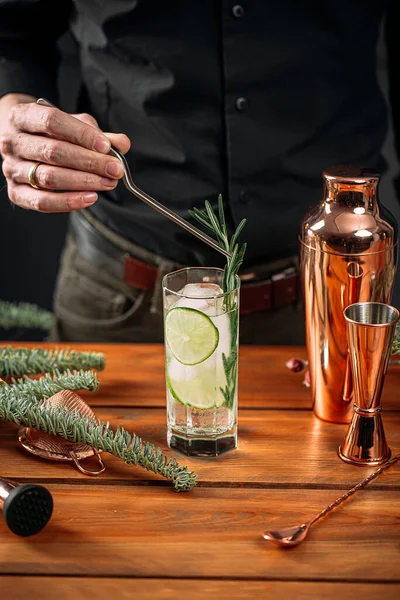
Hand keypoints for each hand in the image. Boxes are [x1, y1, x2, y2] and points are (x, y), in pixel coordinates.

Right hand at [0, 100, 130, 211]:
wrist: (24, 144)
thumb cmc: (52, 133)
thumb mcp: (74, 125)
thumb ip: (98, 134)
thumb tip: (122, 144)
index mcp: (23, 116)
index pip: (51, 121)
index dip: (81, 134)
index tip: (106, 146)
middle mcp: (12, 142)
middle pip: (53, 152)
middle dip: (89, 162)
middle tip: (115, 169)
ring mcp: (12, 168)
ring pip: (49, 178)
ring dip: (83, 182)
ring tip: (108, 183)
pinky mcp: (15, 192)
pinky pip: (42, 202)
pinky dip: (68, 202)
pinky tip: (90, 198)